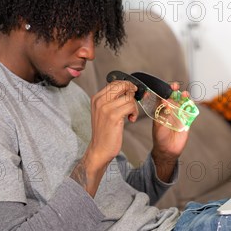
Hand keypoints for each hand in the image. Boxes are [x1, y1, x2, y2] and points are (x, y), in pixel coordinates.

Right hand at [73, 81, 137, 195]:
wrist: (100, 148)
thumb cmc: (105, 131)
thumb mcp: (104, 112)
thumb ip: (112, 100)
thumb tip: (128, 89)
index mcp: (97, 98)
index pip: (114, 83)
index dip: (126, 85)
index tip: (132, 92)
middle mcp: (99, 101)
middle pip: (121, 86)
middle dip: (132, 92)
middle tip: (134, 102)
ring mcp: (106, 108)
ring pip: (128, 97)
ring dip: (134, 106)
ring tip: (131, 115)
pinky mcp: (113, 116)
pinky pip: (130, 106)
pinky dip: (134, 112)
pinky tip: (131, 119)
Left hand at [151, 82, 189, 180]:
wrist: (168, 150)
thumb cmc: (160, 137)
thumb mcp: (158, 124)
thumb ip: (162, 113)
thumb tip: (164, 101)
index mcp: (161, 111)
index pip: (163, 97)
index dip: (164, 91)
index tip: (166, 87)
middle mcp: (171, 111)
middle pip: (174, 98)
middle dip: (175, 91)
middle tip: (175, 87)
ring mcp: (179, 115)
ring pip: (183, 103)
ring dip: (184, 97)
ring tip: (185, 94)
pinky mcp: (187, 121)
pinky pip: (190, 111)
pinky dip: (191, 106)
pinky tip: (191, 103)